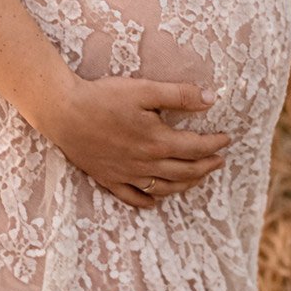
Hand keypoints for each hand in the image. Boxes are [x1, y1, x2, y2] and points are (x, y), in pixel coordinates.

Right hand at [52, 75, 229, 209]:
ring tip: (197, 178)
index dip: (214, 144)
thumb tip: (211, 99)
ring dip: (186, 185)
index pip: (196, 147)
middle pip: (185, 171)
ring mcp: (126, 174)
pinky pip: (133, 197)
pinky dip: (148, 201)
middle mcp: (146, 163)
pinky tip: (156, 200)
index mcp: (157, 141)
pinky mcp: (108, 178)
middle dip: (206, 167)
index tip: (226, 139)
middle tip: (219, 161)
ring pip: (164, 188)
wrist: (63, 112)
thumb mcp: (144, 89)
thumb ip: (179, 95)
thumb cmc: (103, 97)